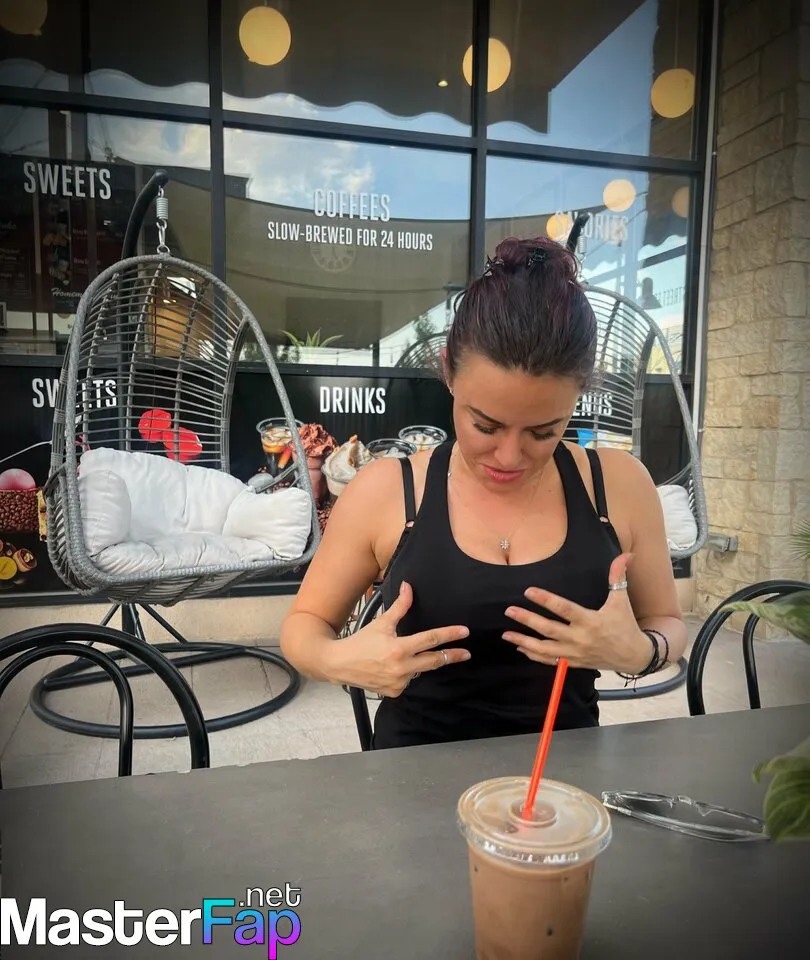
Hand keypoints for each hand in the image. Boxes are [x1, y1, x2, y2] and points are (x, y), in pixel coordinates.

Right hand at [327, 581, 470, 696]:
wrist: (339, 664)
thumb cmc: (360, 641)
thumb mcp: (381, 623)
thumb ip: (400, 606)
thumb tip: (409, 587)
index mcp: (399, 648)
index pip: (430, 639)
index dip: (449, 634)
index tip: (464, 632)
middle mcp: (401, 667)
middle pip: (434, 660)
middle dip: (451, 656)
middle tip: (466, 653)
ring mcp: (398, 682)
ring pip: (419, 671)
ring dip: (418, 663)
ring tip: (401, 656)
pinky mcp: (394, 692)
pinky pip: (408, 681)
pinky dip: (406, 673)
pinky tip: (393, 668)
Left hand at [502, 554, 650, 672]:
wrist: (633, 656)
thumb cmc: (625, 625)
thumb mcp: (622, 600)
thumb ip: (618, 577)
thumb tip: (626, 554)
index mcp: (591, 621)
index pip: (564, 609)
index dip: (546, 600)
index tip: (529, 591)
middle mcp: (581, 638)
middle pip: (549, 629)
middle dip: (527, 620)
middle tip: (509, 611)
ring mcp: (575, 653)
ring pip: (545, 649)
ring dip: (524, 641)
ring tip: (506, 634)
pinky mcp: (573, 663)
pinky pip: (550, 661)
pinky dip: (534, 656)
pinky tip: (520, 648)